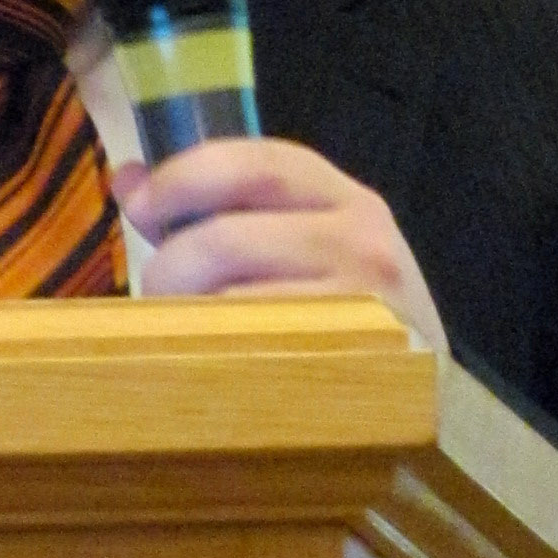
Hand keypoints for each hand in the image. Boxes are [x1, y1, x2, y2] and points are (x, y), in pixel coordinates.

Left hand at [113, 135, 448, 355]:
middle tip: (158, 293)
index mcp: (345, 199)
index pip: (255, 162)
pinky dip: (218, 359)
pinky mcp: (350, 369)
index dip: (184, 177)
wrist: (429, 395)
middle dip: (172, 264)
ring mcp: (361, 309)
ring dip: (190, 320)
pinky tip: (217, 368)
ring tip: (189, 335)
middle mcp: (362, 242)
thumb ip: (219, 207)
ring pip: (231, 302)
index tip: (140, 205)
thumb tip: (128, 180)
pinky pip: (252, 356)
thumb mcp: (298, 242)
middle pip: (227, 237)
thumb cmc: (343, 312)